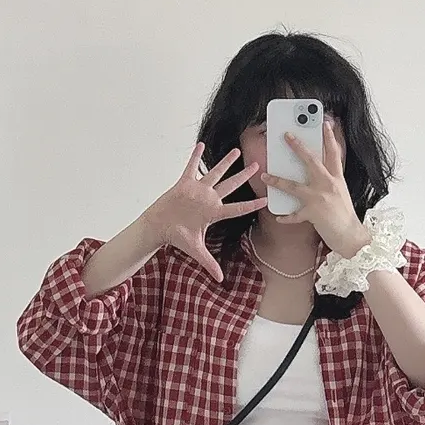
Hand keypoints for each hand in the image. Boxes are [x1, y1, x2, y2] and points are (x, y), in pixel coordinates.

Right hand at [141, 143, 266, 282]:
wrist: (159, 227)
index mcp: (214, 213)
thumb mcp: (195, 250)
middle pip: (231, 185)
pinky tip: (201, 145)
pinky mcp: (184, 184)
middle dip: (245, 176)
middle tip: (258, 166)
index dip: (252, 205)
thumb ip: (209, 262)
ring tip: (236, 150)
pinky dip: (195, 157)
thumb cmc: (176, 236)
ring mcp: (197, 190)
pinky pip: (191, 167)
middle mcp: (209, 199)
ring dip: (225, 162)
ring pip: (215, 173)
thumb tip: (219, 279)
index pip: (238, 208)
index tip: (266, 201)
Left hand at [262, 120, 370, 257]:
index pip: (334, 153)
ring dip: (278, 180)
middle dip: (298, 147)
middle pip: (312, 161)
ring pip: (294, 186)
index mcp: (337, 179)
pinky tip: (277, 216)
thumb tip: (318, 172)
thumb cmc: (345, 216)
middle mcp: (329, 185)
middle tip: (287, 135)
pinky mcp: (313, 214)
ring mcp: (320, 199)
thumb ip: (330, 181)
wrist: (352, 237)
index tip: (325, 122)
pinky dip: (285, 216)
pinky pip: (294, 214)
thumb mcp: (341, 194)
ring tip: (265, 175)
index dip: (330, 137)